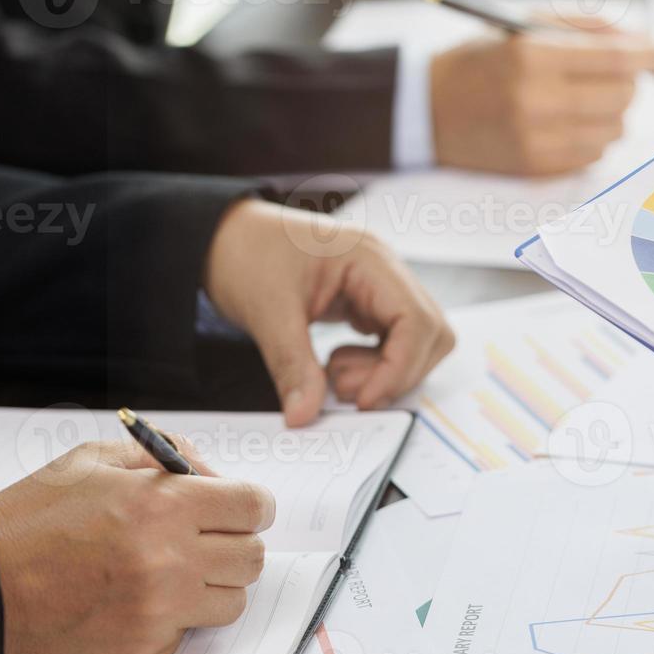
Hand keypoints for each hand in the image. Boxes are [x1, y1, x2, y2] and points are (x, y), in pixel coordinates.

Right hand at [0, 440, 274, 653]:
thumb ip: (167, 456)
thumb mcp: (94, 460)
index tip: (239, 508)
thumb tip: (213, 474)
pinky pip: (189, 633)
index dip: (250, 505)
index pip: (255, 507)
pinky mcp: (143, 648)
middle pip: (253, 557)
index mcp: (163, 506)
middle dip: (235, 543)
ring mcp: (159, 610)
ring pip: (232, 601)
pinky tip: (139, 599)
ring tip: (173, 572)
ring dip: (213, 585)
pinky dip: (175, 618)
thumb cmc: (32, 521)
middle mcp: (169, 561)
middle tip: (204, 539)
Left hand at [204, 200, 454, 424]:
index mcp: (370, 259)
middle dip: (397, 372)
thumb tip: (305, 417)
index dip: (399, 368)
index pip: (417, 321)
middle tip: (345, 390)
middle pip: (431, 332)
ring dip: (386, 370)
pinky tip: (334, 365)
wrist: (222, 237)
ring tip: (333, 374)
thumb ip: (292, 365)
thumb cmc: (245, 254)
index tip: (360, 401)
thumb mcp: (266, 311)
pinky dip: (374, 363)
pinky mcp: (368, 303)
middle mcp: (386, 271)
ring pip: (419, 340)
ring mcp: (380, 286)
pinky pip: (394, 340)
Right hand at [429, 30, 653, 175]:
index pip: (615, 60)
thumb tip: (642, 41)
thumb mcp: (525, 23)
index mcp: (532, 58)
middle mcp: (536, 102)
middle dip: (629, 81)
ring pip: (614, 128)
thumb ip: (586, 26)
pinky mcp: (537, 168)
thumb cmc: (483, 59)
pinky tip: (567, 121)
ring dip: (612, 111)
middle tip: (617, 73)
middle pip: (622, 96)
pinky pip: (594, 154)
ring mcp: (537, 140)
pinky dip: (593, 136)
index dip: (648, 55)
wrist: (428, 109)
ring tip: (583, 96)